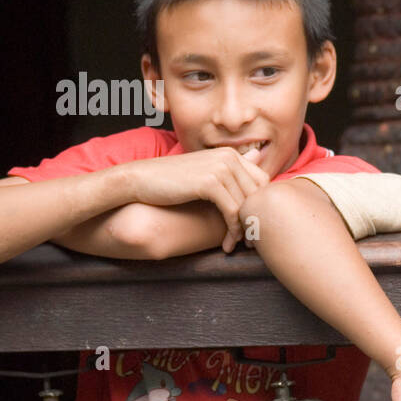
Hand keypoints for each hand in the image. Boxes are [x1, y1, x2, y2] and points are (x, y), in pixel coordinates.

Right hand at [118, 148, 269, 251]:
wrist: (138, 179)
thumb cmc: (170, 180)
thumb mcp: (203, 175)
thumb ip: (228, 177)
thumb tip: (253, 165)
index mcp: (230, 154)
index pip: (262, 181)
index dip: (260, 205)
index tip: (253, 226)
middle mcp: (229, 157)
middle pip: (257, 194)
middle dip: (255, 220)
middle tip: (250, 243)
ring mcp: (220, 168)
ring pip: (245, 205)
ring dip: (243, 231)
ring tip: (235, 246)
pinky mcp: (210, 182)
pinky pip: (232, 211)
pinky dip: (232, 231)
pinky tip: (226, 245)